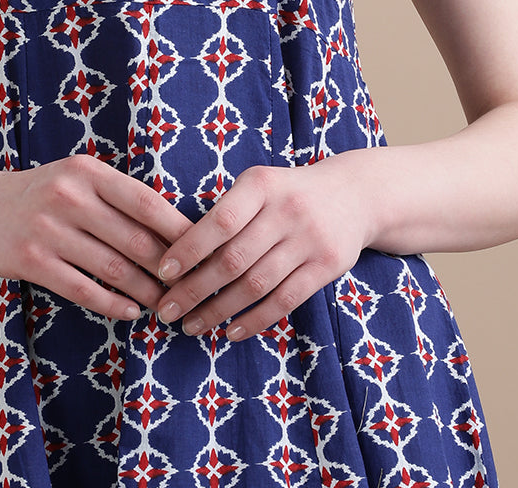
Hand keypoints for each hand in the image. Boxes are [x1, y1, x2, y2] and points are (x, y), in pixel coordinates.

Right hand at [0, 154, 195, 320]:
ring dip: (145, 292)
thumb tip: (175, 230)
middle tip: (189, 288)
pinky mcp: (31, 261)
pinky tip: (130, 312)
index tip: (202, 252)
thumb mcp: (76, 178)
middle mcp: (68, 195)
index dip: (178, 230)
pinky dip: (113, 305)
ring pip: (113, 268)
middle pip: (134, 239)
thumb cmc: (40, 193)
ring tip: (164, 305)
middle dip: (168, 269)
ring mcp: (47, 229)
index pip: (145, 201)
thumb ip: (116, 197)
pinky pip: (83, 289)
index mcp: (87, 171)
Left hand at [153, 157, 372, 340]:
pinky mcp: (328, 266)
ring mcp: (310, 239)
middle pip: (233, 259)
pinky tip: (231, 332)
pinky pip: (285, 300)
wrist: (354, 195)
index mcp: (262, 184)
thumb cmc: (288, 193)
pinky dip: (254, 320)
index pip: (220, 221)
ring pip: (256, 285)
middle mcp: (287, 210)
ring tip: (192, 325)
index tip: (163, 272)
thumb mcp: (259, 185)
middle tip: (167, 310)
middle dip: (195, 289)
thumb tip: (177, 252)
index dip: (189, 248)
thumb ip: (228, 211)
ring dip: (219, 311)